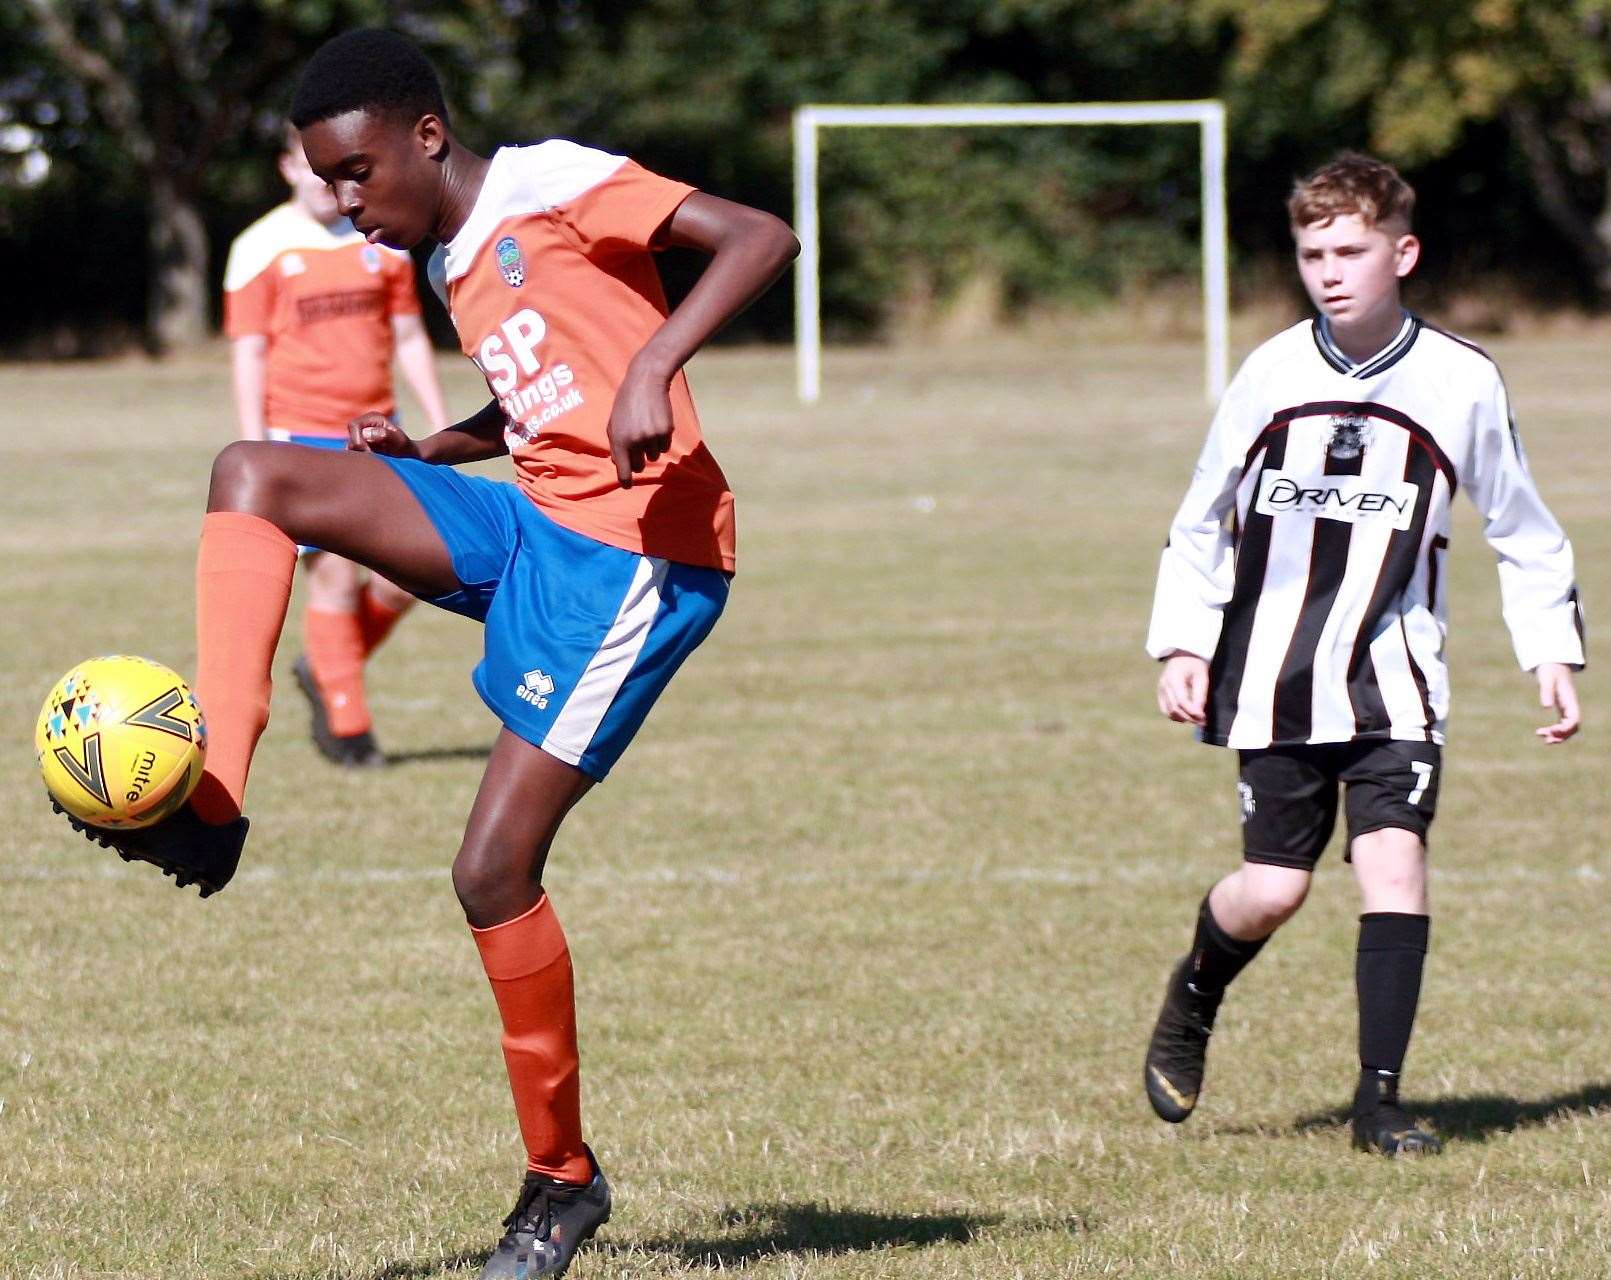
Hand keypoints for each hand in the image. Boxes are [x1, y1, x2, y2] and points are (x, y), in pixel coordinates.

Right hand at [347, 412, 419, 457]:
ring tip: (376, 459)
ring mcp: (361, 435)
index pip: (354, 426)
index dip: (358, 440)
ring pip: (350, 447)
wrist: (408, 454)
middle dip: (359, 450)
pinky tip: (373, 462)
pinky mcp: (360, 445)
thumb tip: (366, 433)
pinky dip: (361, 459)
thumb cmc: (405, 447)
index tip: (369, 452)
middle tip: (374, 458)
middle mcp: (364, 424)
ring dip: (360, 456)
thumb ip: (385, 435)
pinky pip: (353, 453)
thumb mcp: (400, 441)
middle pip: (350, 437)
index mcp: (373, 417)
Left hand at [606, 362, 673, 488]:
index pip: (623, 470)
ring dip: (650, 448)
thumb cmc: (626, 402)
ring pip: (653, 457)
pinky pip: (664, 447)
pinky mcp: (665, 431)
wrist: (646, 381)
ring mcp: (651, 437)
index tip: (627, 485)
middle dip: (638, 461)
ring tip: (647, 428)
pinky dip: (661, 441)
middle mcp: (635, 441)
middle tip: (638, 445)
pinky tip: (656, 424)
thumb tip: (619, 463)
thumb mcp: (613, 422)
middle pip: (639, 466)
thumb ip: (615, 444)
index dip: (626, 481)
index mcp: (619, 439)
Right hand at [1158, 653, 1209, 725]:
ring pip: (1169, 711)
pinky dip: (1175, 716)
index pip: (1181, 701)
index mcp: (1175, 677)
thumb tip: (1199, 715)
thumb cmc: (1195, 665)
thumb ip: (1200, 695)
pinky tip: (1185, 716)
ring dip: (1182, 718)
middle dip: (1189, 717)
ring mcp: (1160, 689)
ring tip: (1195, 719)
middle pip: (1175, 708)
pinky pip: (1165, 709)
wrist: (1182, 655)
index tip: (1204, 718)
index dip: (1193, 712)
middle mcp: (1164, 684)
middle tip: (1202, 722)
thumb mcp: (1202, 677)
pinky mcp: (1160, 693)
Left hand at [1535, 662, 1580, 743]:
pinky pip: (1561, 724)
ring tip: (1542, 737)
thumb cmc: (1550, 671)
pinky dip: (1554, 731)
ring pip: (1568, 728)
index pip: (1574, 720)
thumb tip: (1546, 707)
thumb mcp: (1546, 680)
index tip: (1551, 730)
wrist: (1552, 664)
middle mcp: (1571, 706)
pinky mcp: (1561, 709)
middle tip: (1546, 739)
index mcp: (1570, 701)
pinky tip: (1541, 732)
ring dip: (1558, 736)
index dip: (1565, 728)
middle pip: (1573, 728)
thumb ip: (1546, 692)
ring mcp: (1567, 708)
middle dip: (1562, 735)